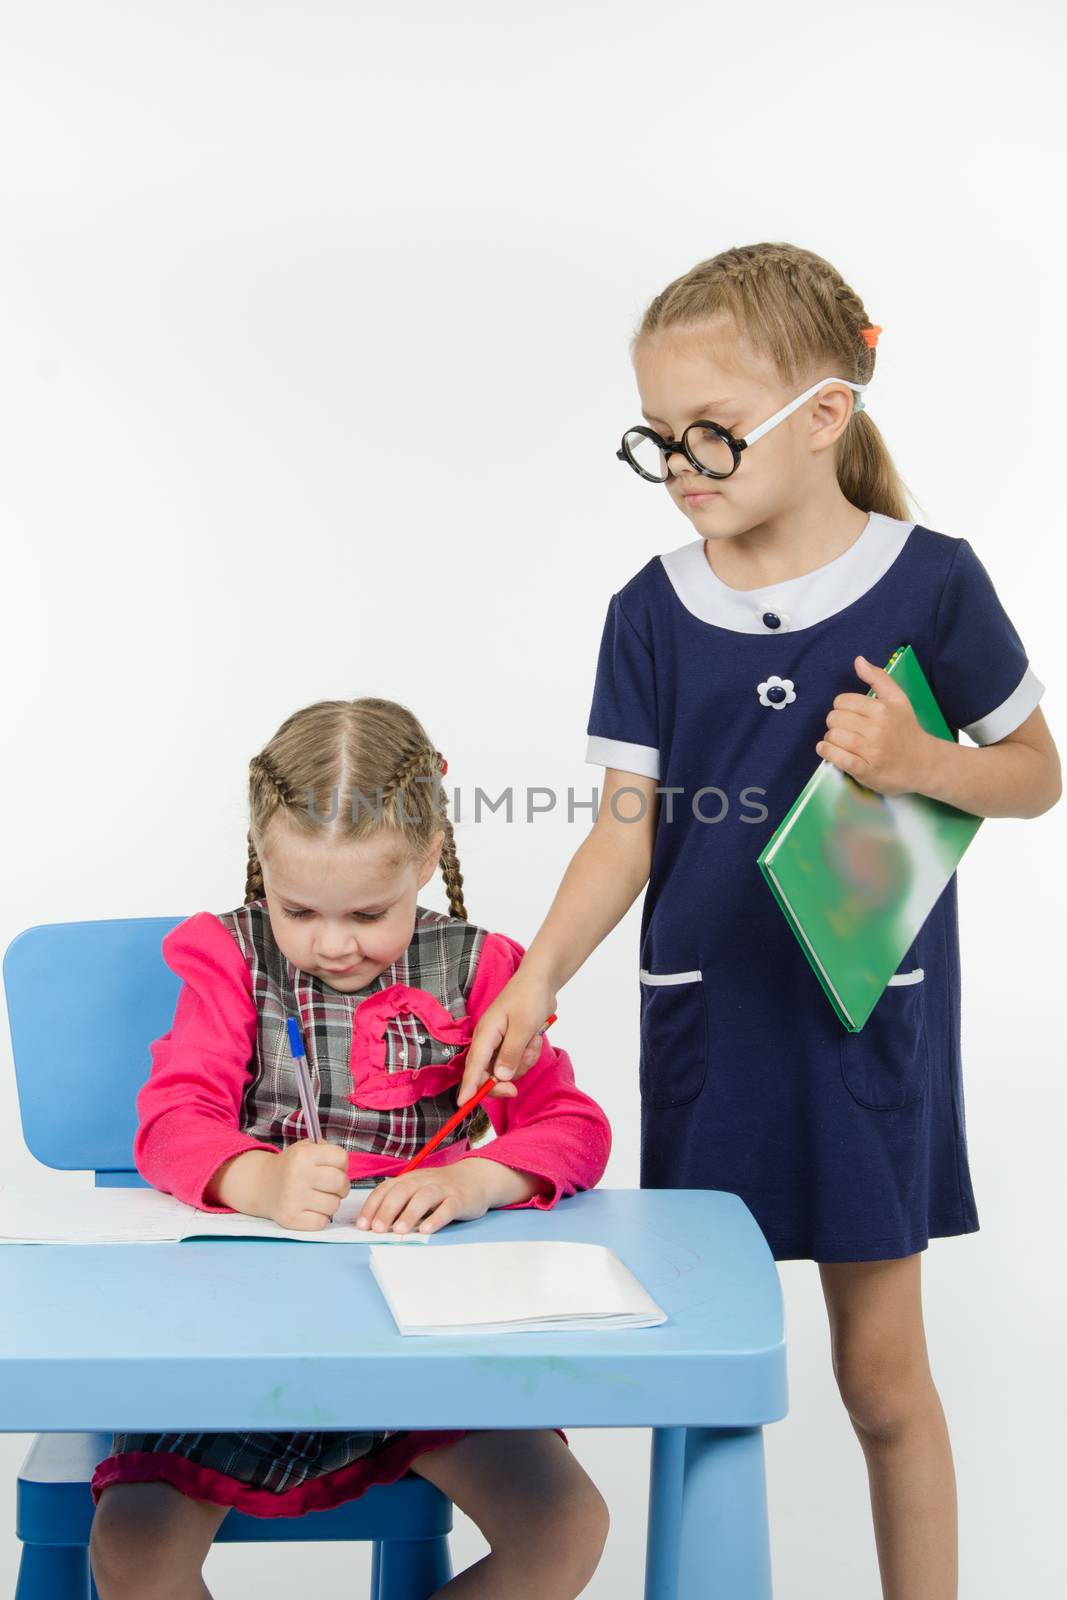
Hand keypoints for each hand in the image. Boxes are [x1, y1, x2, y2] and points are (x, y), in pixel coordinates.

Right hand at [257, 1140, 349, 1230]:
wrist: (261, 1184)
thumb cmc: (291, 1167)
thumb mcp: (305, 1148)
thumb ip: (327, 1151)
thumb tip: (344, 1168)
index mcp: (304, 1155)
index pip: (341, 1157)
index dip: (342, 1164)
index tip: (334, 1168)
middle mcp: (298, 1175)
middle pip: (341, 1182)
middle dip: (341, 1186)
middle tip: (332, 1187)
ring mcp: (294, 1199)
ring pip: (334, 1205)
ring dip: (330, 1203)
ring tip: (319, 1198)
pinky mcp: (291, 1219)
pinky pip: (322, 1222)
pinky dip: (320, 1218)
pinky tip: (311, 1210)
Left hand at [355, 1158, 497, 1235]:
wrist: (476, 1178)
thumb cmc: (441, 1189)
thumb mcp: (417, 1190)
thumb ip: (399, 1203)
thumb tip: (374, 1225)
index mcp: (409, 1179)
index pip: (386, 1189)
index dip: (372, 1206)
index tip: (362, 1225)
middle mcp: (423, 1181)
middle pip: (402, 1191)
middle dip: (387, 1210)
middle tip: (378, 1229)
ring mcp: (442, 1189)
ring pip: (424, 1197)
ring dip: (410, 1214)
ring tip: (399, 1231)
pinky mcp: (459, 1199)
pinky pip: (447, 1207)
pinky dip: (436, 1218)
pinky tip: (426, 1230)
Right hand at [457, 968, 557, 1103]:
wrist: (541, 981)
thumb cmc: (529, 997)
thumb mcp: (523, 1026)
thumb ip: (511, 1053)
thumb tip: (499, 1078)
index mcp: (486, 1034)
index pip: (473, 1066)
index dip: (468, 1087)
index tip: (462, 1104)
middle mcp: (488, 1041)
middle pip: (485, 1074)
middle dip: (501, 1082)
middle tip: (514, 1090)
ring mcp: (499, 1043)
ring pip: (505, 1070)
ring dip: (522, 1064)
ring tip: (532, 1044)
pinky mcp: (510, 1044)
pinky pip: (517, 1062)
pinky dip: (527, 1057)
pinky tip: (534, 1041)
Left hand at [817, 655, 939, 796]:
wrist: (923, 763)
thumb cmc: (906, 729)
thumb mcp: (898, 699)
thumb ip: (879, 678)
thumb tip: (858, 660)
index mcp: (882, 709)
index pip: (842, 701)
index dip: (843, 708)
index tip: (851, 715)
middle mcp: (876, 728)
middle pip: (834, 718)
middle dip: (836, 723)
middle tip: (847, 730)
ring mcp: (870, 750)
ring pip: (832, 736)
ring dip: (831, 739)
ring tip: (842, 742)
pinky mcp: (864, 770)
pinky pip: (836, 757)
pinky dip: (827, 752)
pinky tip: (827, 750)